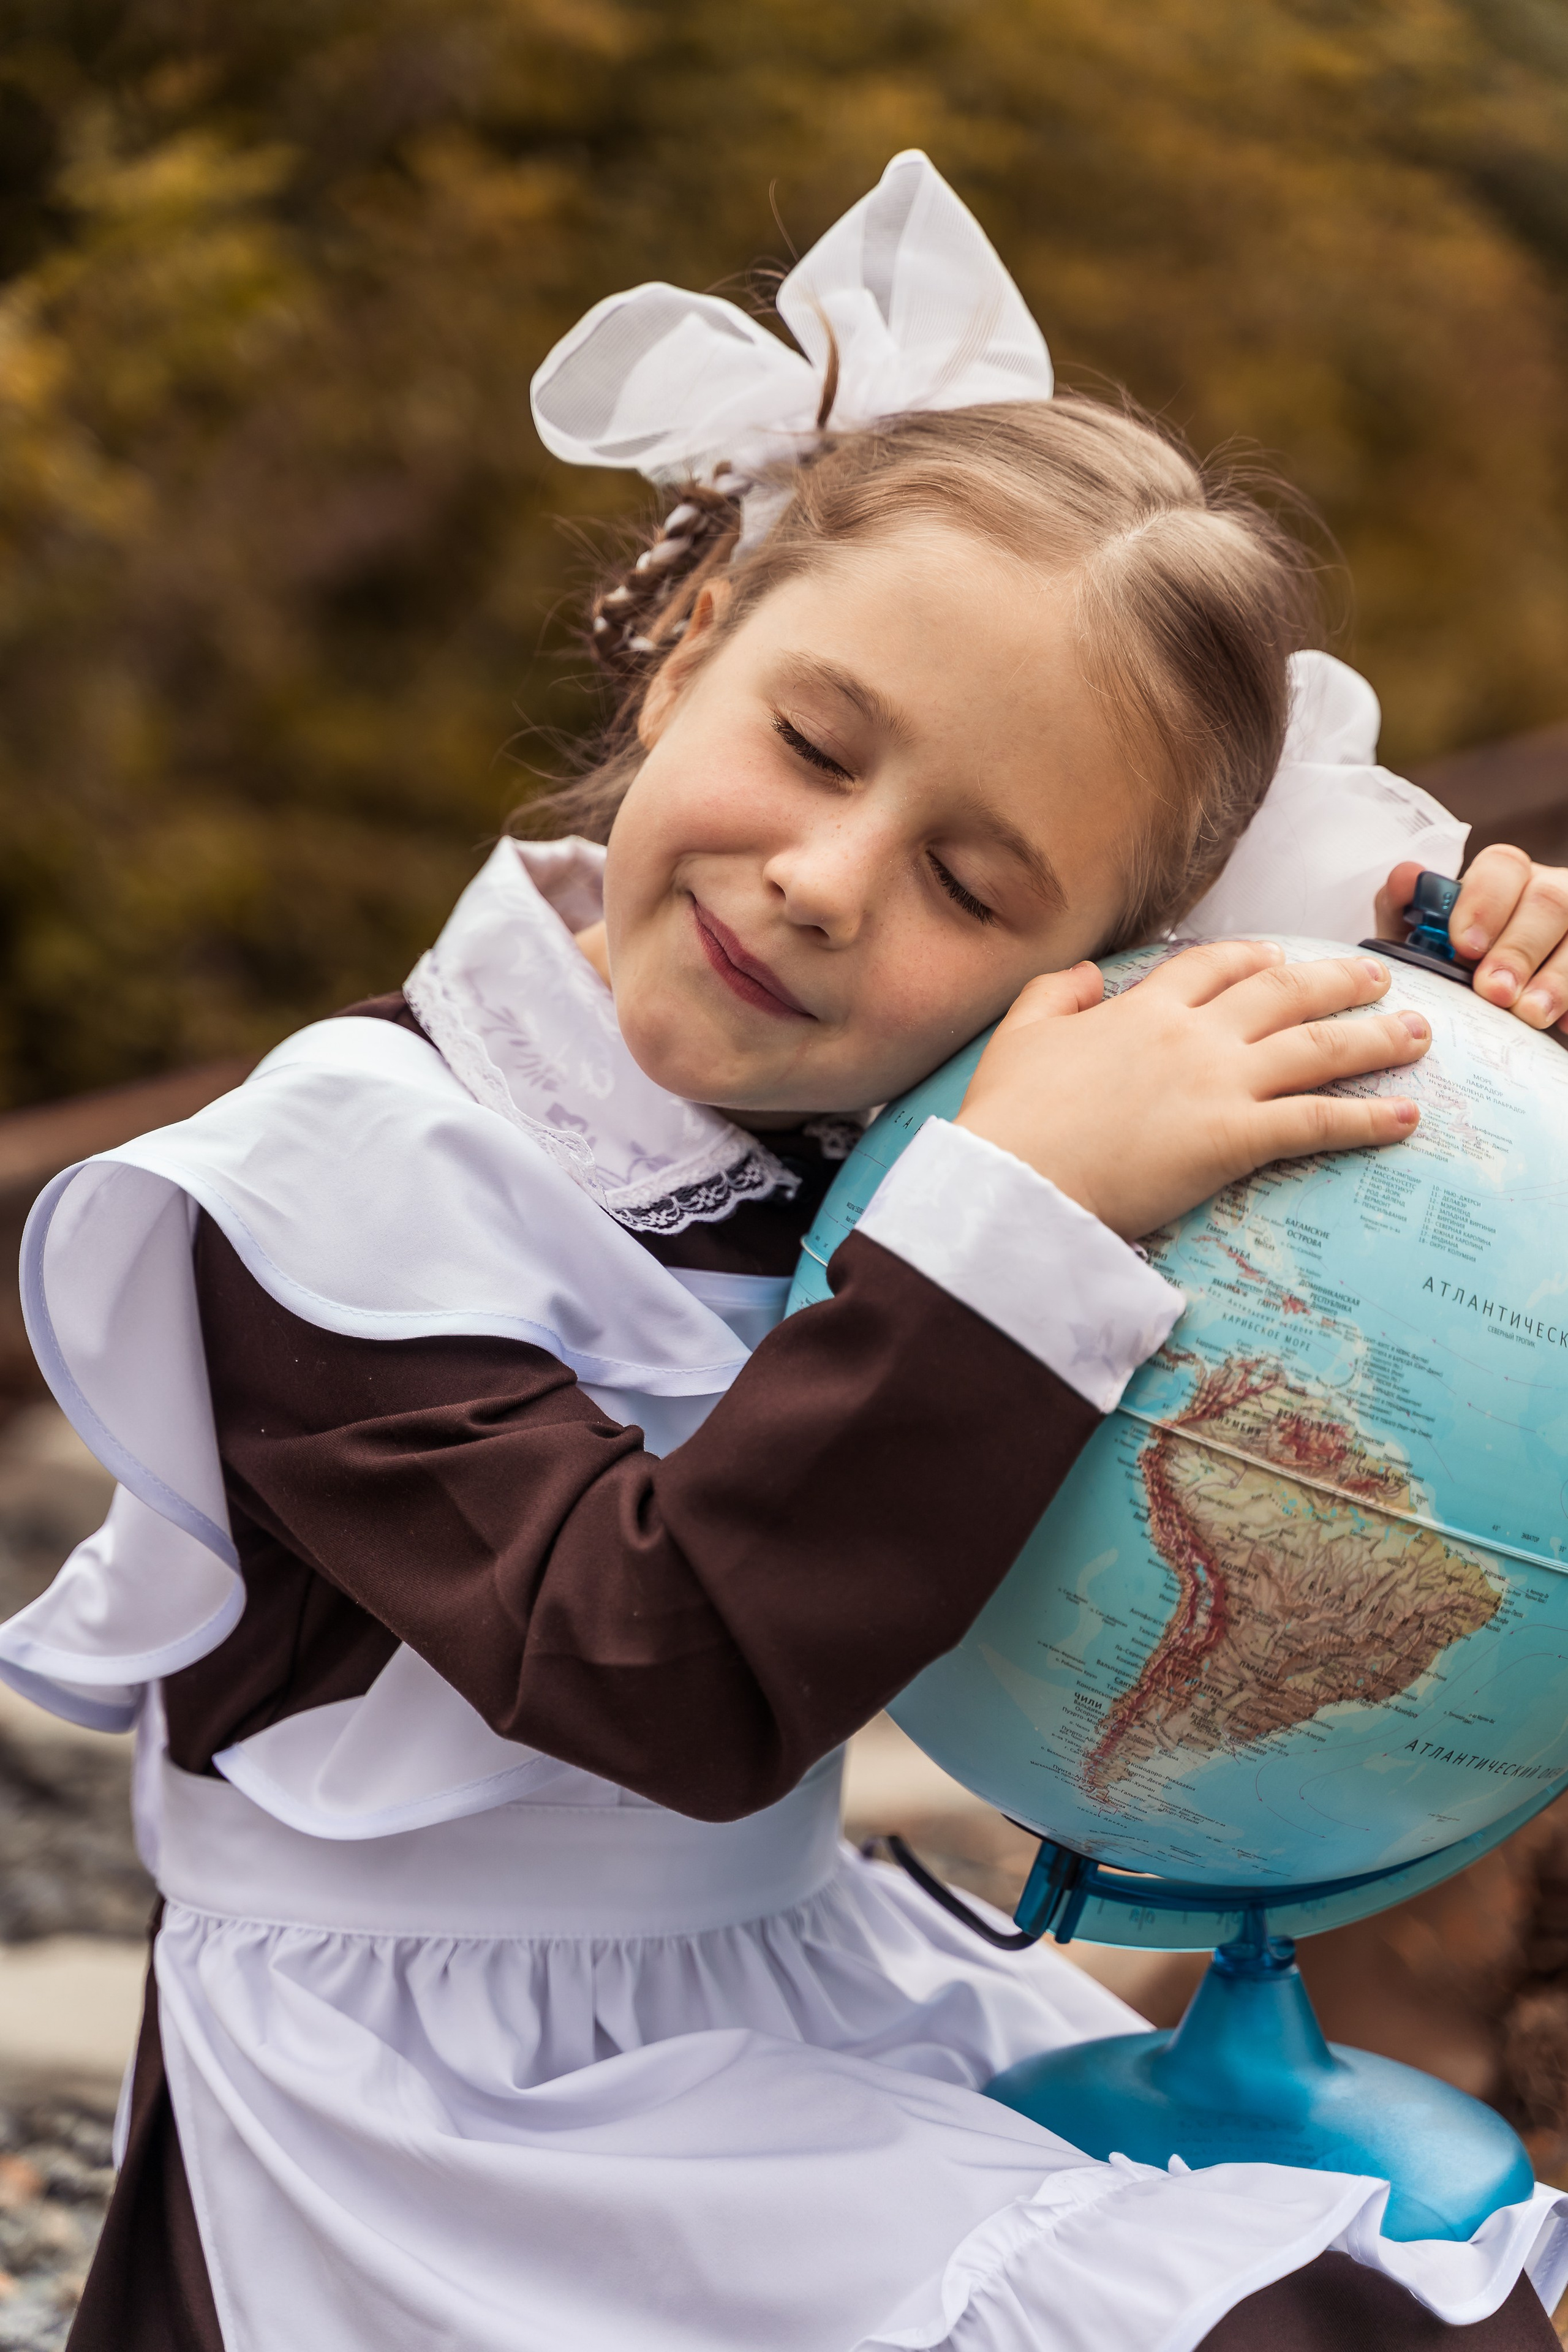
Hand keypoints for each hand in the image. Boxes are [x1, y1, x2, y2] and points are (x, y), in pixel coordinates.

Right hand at [954, 942, 1428, 1242]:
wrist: (1016, 1180)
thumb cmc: (1009, 1117)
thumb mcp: (1019, 1034)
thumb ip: (1056, 993)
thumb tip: (1090, 975)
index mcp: (1143, 1007)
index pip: (1213, 963)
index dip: (1253, 957)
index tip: (1278, 957)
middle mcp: (1192, 1034)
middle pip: (1283, 992)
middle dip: (1338, 980)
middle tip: (1378, 976)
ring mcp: (1218, 1084)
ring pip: (1316, 1048)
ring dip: (1375, 1037)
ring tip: (1418, 1034)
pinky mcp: (1235, 1139)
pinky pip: (1316, 1122)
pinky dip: (1366, 1119)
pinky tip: (1404, 1118)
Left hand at [1377, 850, 1567, 1030]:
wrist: (1486, 1006)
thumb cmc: (1450, 965)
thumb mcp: (1419, 939)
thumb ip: (1404, 909)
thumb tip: (1405, 876)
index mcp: (1504, 879)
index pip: (1502, 867)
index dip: (1486, 903)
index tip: (1464, 946)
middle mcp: (1549, 893)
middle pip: (1551, 900)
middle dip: (1520, 948)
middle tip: (1495, 991)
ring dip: (1557, 978)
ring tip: (1530, 1014)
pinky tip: (1563, 1025)